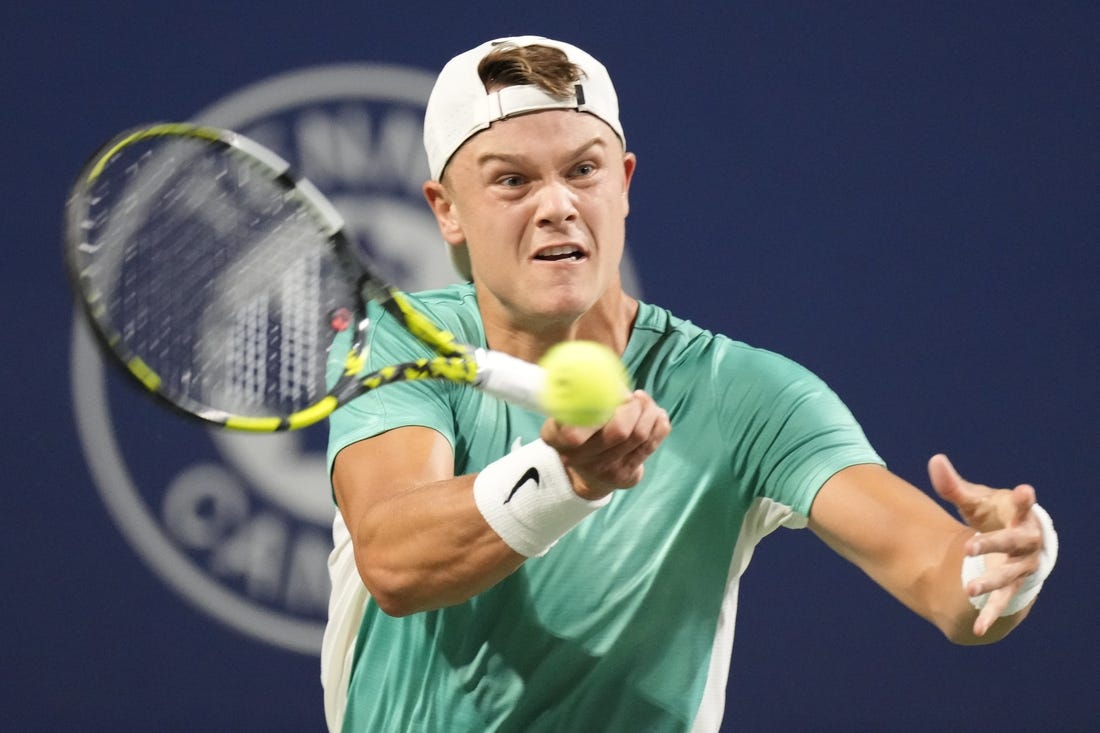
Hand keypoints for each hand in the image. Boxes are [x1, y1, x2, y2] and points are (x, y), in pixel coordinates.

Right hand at [540, 389, 669, 499]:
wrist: (587, 472)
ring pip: (639, 435)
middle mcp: (577, 458)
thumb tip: (614, 374)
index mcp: (557, 437)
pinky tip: (654, 414)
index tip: (615, 394)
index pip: (574, 432)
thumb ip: (583, 390)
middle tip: (634, 395)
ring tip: (643, 401)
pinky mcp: (625, 476)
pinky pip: (651, 444)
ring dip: (648, 411)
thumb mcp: (569, 407)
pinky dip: (658, 423)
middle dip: (633, 407)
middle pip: (619, 431)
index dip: (601, 408)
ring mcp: (603, 470)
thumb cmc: (580, 426)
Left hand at [928, 454, 1044, 634]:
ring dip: (991, 582)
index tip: (1024, 491)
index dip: (1023, 500)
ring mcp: (1022, 565)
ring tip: (969, 588)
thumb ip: (954, 486)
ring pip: (1009, 575)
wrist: (1014, 540)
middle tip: (970, 546)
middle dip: (994, 544)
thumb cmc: (994, 514)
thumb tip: (934, 460)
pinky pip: (1004, 602)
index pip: (1022, 505)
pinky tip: (978, 629)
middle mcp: (1026, 540)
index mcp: (1018, 514)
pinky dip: (991, 614)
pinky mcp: (1014, 585)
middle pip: (1013, 542)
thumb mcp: (975, 499)